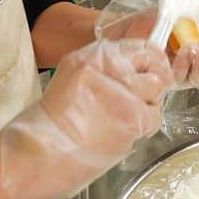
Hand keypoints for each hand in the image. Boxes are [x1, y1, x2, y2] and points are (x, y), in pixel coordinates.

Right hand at [0, 38, 171, 198]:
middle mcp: (109, 67)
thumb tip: (140, 67)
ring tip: (126, 116)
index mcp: (93, 55)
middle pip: (154, 65)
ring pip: (158, 90)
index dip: (153, 59)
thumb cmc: (55, 122)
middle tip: (141, 98)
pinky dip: (144, 126)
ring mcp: (122, 91)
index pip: (141, 46)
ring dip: (148, 104)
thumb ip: (105, 68)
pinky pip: (155, 116)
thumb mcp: (75, 77)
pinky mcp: (132, 117)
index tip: (155, 69)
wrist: (40, 153)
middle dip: (153, 82)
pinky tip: (124, 131)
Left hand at [95, 0, 198, 88]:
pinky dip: (183, 66)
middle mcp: (189, 66)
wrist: (121, 25)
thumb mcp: (187, 8)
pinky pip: (178, 78)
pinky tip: (181, 53)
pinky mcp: (161, 79)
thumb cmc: (151, 19)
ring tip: (197, 47)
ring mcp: (175, 74)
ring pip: (198, 78)